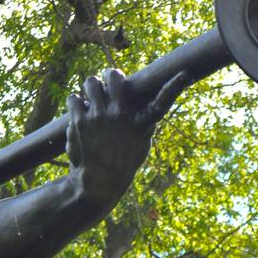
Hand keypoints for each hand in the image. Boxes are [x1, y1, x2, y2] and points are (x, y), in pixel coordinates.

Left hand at [66, 67, 185, 212]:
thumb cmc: (122, 163)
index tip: (184, 74)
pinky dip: (75, 102)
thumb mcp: (141, 145)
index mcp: (140, 123)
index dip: (174, 87)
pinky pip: (73, 98)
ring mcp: (98, 116)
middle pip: (113, 76)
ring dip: (90, 87)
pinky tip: (79, 111)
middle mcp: (120, 116)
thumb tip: (150, 106)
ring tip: (91, 98)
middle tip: (107, 83)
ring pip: (90, 82)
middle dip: (109, 76)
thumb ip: (146, 124)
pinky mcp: (79, 121)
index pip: (162, 103)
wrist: (97, 183)